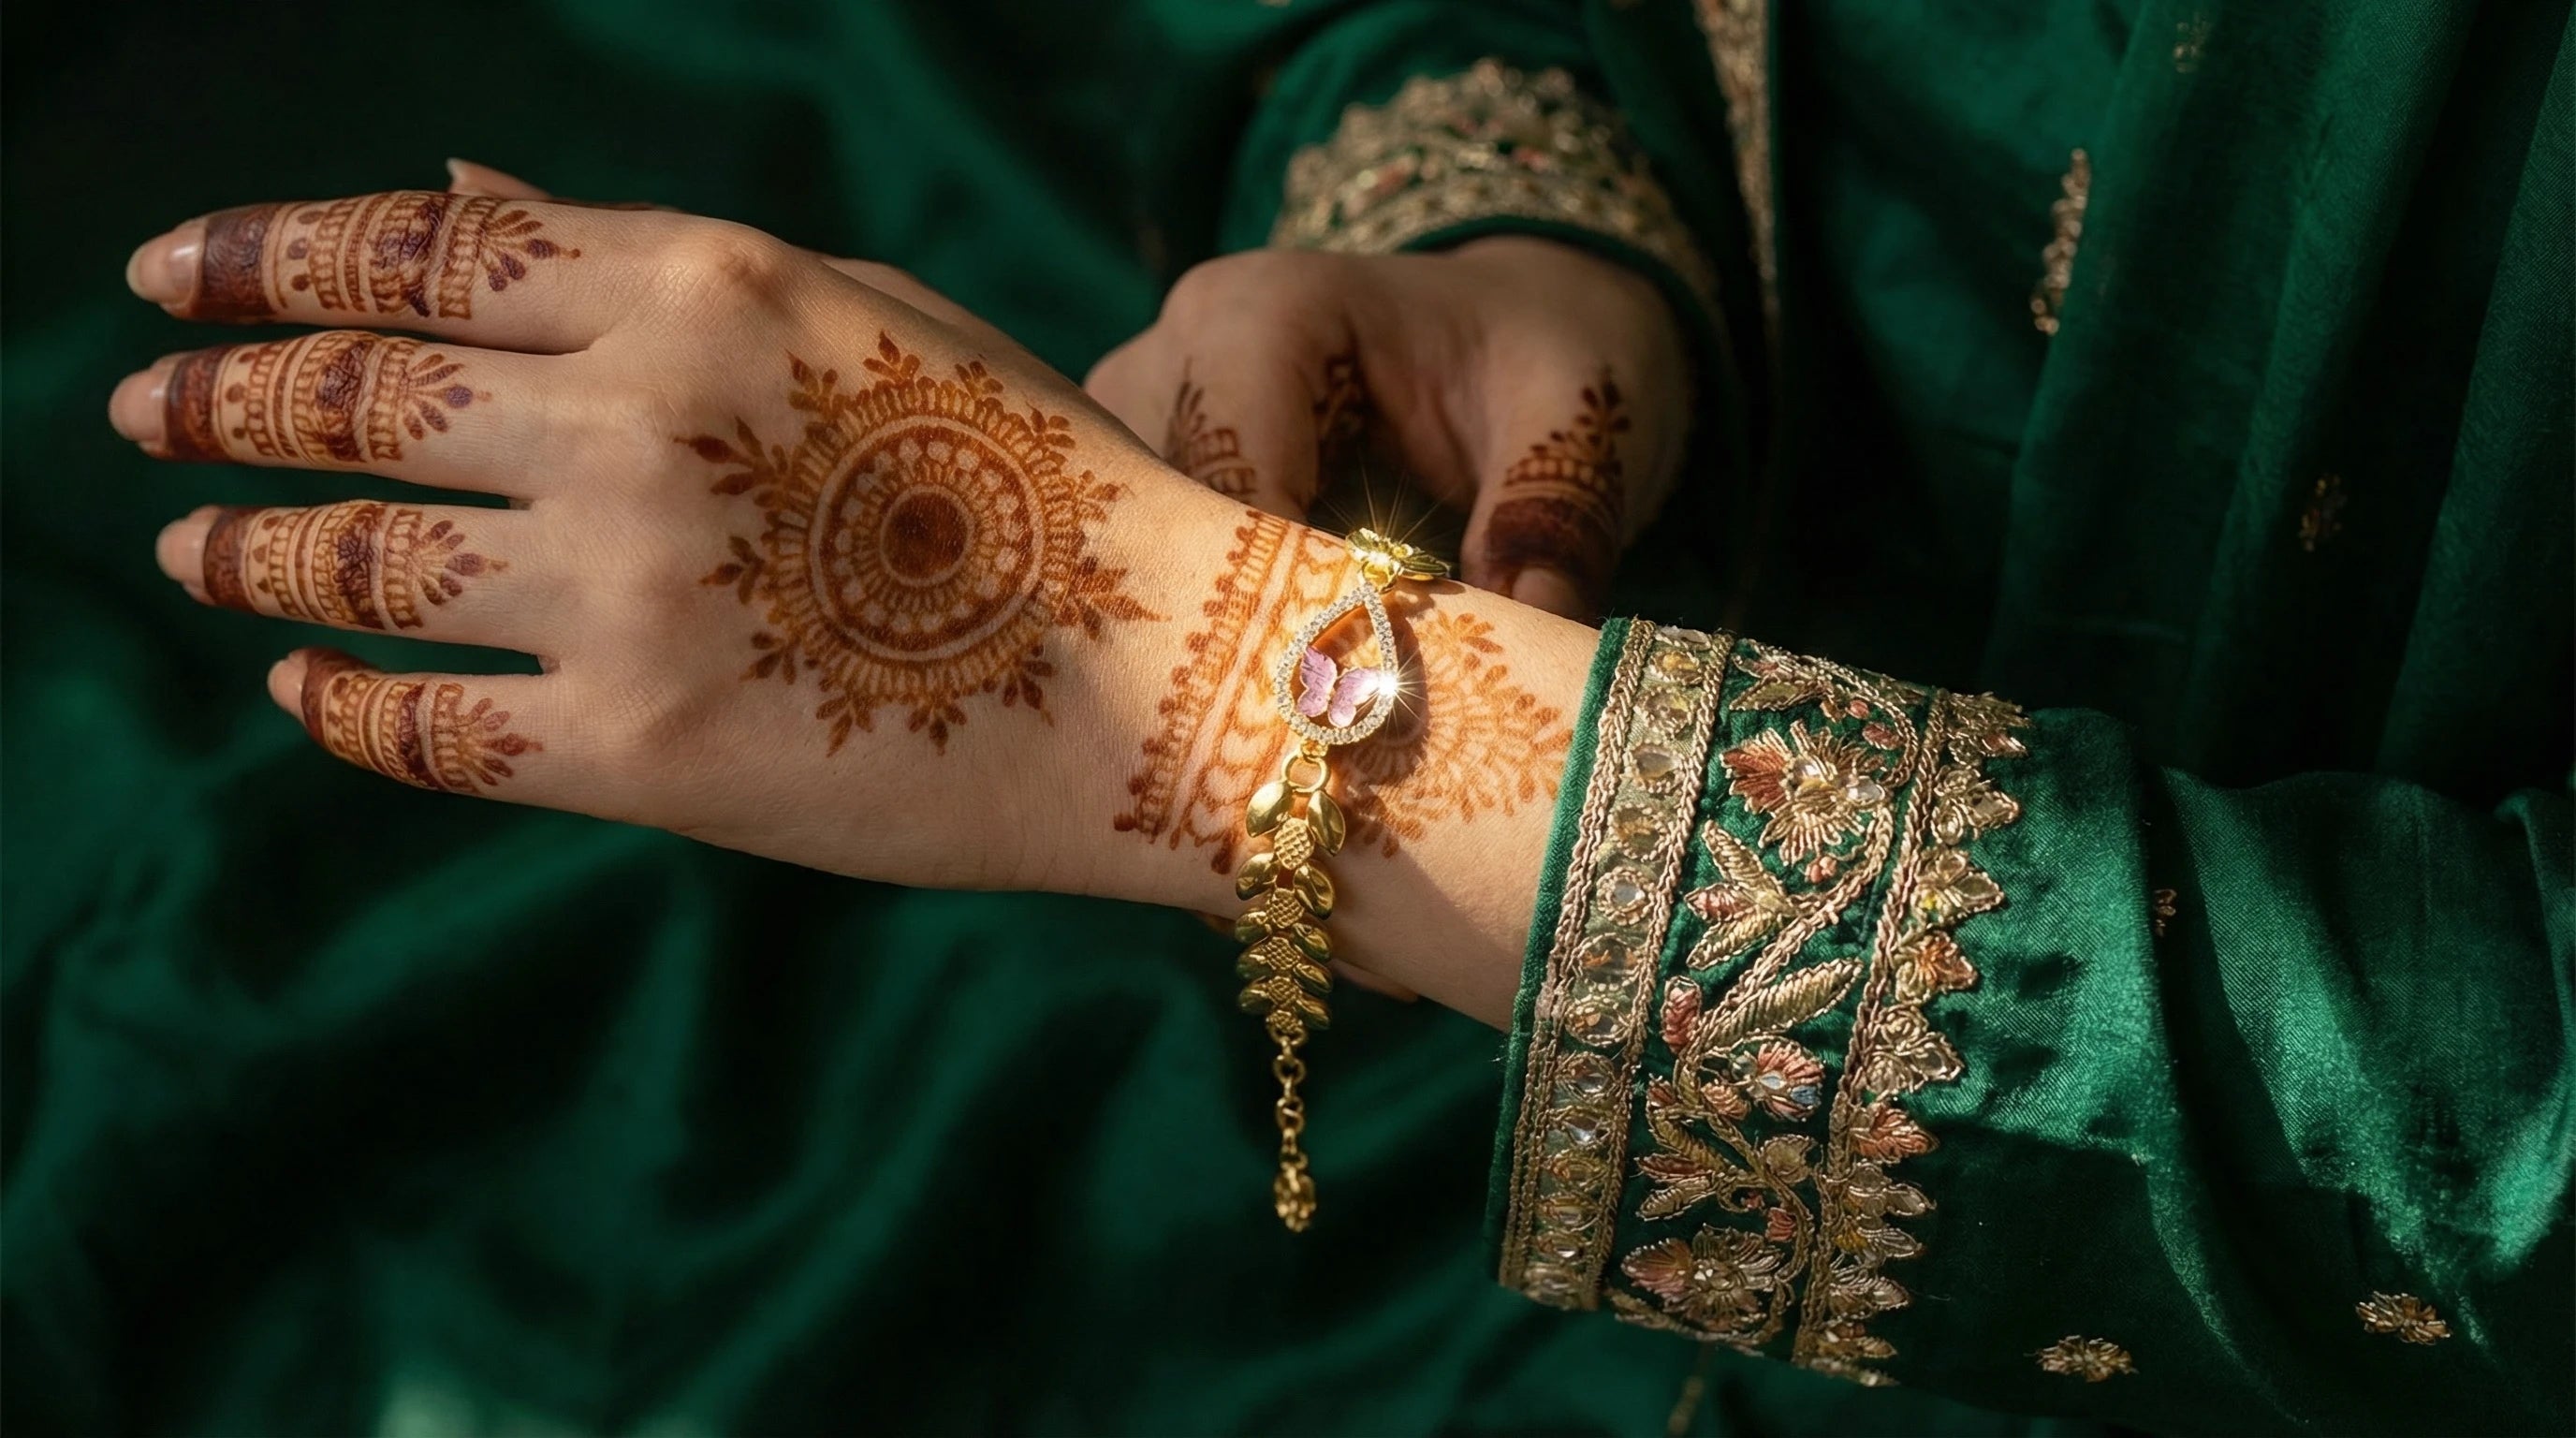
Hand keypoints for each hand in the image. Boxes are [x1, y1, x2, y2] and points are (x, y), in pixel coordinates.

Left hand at [107, 185, 1594, 1023]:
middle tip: (139, 412)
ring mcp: (626, 594)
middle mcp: (636, 421)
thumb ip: (643, 260)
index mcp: (700, 285)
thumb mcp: (858, 315)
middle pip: (352, 399)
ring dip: (244, 548)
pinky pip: (422, 725)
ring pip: (356, 561)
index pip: (415, 253)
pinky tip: (300, 684)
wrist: (1161, 678)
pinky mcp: (635, 754)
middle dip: (214, 399)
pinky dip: (334, 701)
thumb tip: (444, 196)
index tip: (166, 275)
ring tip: (196, 552)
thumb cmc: (1035, 483)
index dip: (263, 258)